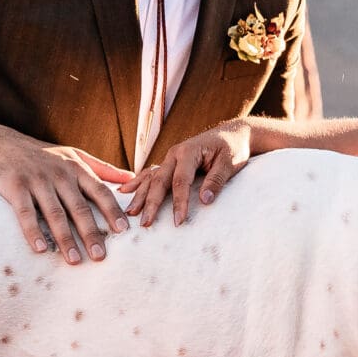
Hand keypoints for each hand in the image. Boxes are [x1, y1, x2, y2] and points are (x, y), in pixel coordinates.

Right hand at [0, 124, 132, 262]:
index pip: (100, 191)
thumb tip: (132, 178)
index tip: (124, 230)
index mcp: (76, 168)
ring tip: (74, 260)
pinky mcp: (15, 186)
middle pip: (79, 207)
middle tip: (100, 256)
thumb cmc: (42, 154)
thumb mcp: (73, 154)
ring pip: (55, 213)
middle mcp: (59, 174)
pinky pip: (25, 213)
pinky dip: (32, 231)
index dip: (112, 211)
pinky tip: (40, 249)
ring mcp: (37, 180)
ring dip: (65, 238)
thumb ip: (102, 168)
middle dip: (91, 233)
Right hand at [129, 121, 252, 225]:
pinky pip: (151, 173)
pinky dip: (138, 183)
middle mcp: (174, 153)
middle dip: (151, 203)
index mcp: (188, 151)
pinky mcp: (170, 163)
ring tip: (130, 213)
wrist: (231, 134)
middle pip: (159, 181)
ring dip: (140, 195)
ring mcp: (169, 158)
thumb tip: (205, 200)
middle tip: (145, 223)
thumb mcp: (229, 163)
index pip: (180, 181)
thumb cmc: (232, 148)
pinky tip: (125, 192)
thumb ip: (216, 181)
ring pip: (151, 178)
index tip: (178, 220)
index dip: (179, 202)